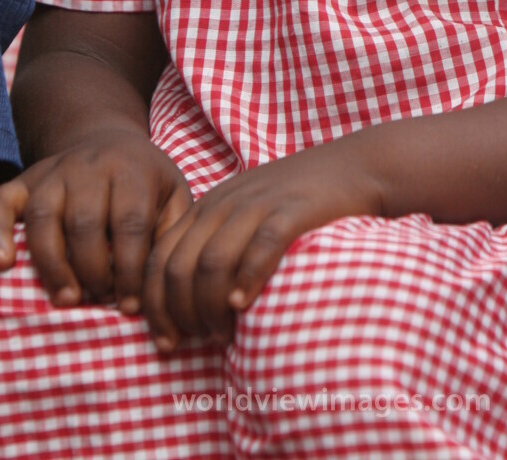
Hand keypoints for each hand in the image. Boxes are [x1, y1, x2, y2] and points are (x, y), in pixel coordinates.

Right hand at [0, 127, 191, 310]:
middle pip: (85, 222)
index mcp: (130, 170)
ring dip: (51, 263)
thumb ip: (171, 233)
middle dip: (92, 270)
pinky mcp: (24, 181)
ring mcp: (53, 172)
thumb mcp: (172, 196)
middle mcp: (89, 166)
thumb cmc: (145, 182)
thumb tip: (165, 286)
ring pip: (43, 216)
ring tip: (66, 298)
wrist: (108, 139)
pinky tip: (2, 264)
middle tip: (99, 301)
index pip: (129, 223)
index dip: (129, 269)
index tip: (131, 304)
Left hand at [141, 142, 381, 350]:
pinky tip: (243, 305)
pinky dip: (247, 279)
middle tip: (201, 340)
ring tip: (224, 334)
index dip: (155, 306)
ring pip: (212, 262)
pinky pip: (260, 247)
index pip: (159, 258)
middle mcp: (224, 204)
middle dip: (181, 314)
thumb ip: (215, 244)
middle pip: (179, 267)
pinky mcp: (292, 212)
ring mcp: (257, 206)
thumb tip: (187, 304)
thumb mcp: (243, 215)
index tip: (166, 341)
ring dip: (210, 307)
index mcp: (206, 207)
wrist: (351, 166)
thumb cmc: (294, 202)